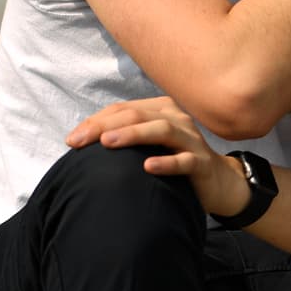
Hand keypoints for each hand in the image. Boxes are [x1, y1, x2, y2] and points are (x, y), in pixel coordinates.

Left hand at [66, 97, 248, 217]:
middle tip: (79, 141)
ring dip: (133, 134)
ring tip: (107, 143)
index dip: (95, 121)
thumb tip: (82, 140)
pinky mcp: (202, 163)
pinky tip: (148, 166)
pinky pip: (185, 161)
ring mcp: (191, 140)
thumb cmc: (175, 160)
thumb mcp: (150, 144)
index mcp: (162, 110)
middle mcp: (177, 120)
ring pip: (162, 130)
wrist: (218, 181)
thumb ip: (125, 137)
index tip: (72, 140)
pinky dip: (166, 163)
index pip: (123, 109)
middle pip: (138, 115)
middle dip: (105, 126)